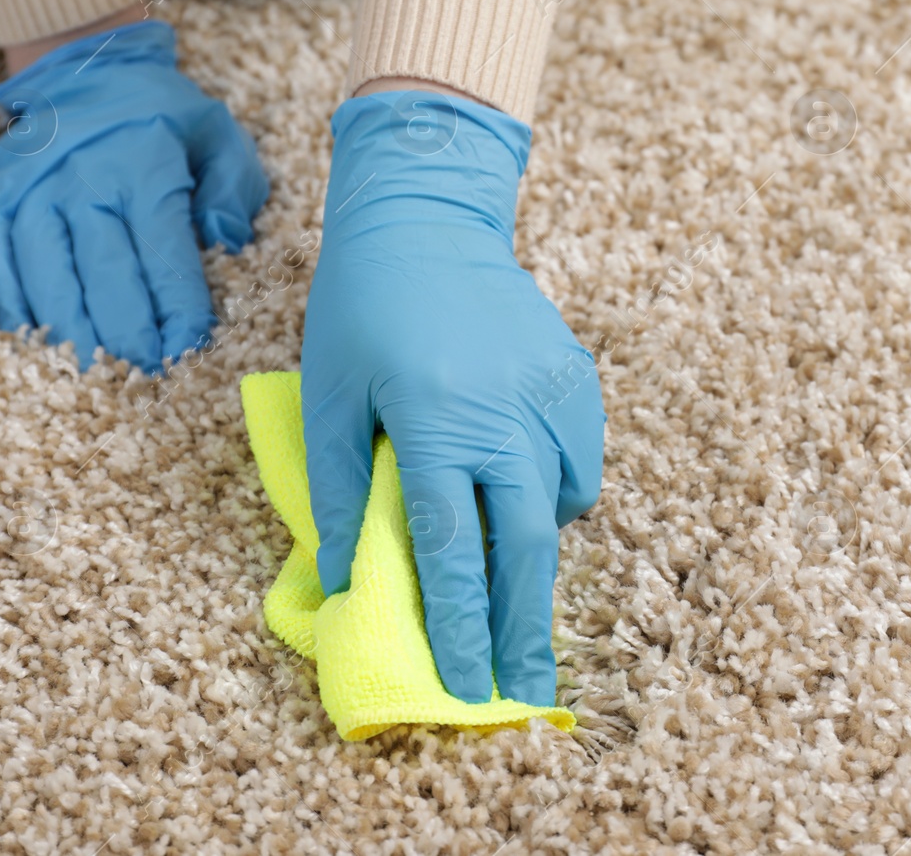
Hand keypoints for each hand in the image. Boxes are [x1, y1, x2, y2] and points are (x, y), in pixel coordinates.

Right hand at [0, 21, 268, 371]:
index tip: (189, 348)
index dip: (178, 309)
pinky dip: (10, 304)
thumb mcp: (217, 134)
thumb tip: (228, 241)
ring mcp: (32, 192)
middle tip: (144, 375)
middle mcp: (83, 183)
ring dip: (69, 331)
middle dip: (127, 334)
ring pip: (46, 276)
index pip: (163, 255)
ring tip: (90, 373)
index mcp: (143, 168)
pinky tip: (31, 339)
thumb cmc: (163, 114)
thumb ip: (233, 187)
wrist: (86, 67)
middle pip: (104, 276)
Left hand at [301, 91, 604, 705]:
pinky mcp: (576, 376)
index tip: (470, 688)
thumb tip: (354, 582)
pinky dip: (556, 494)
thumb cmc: (360, 309)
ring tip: (504, 571)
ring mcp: (550, 391)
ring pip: (561, 505)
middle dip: (525, 628)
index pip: (451, 548)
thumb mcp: (330, 396)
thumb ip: (346, 492)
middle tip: (527, 691)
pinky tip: (518, 490)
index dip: (460, 625)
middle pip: (526, 546)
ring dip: (534, 552)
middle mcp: (504, 410)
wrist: (427, 219)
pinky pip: (580, 463)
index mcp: (434, 418)